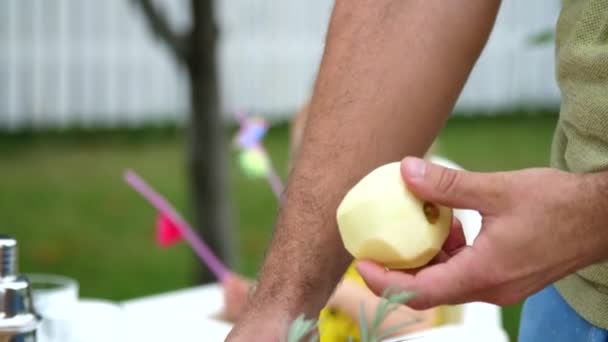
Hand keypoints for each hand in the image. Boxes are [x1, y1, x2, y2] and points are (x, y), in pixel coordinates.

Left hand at [356, 157, 607, 309]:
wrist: (603, 218)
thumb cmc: (559, 205)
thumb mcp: (498, 189)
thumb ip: (448, 185)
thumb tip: (405, 171)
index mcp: (484, 273)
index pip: (419, 293)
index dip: (384, 282)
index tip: (361, 261)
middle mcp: (489, 288)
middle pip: (428, 291)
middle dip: (398, 271)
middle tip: (377, 245)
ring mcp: (499, 285)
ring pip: (447, 282)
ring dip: (426, 258)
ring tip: (415, 227)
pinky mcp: (506, 276)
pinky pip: (465, 272)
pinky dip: (449, 253)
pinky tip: (451, 224)